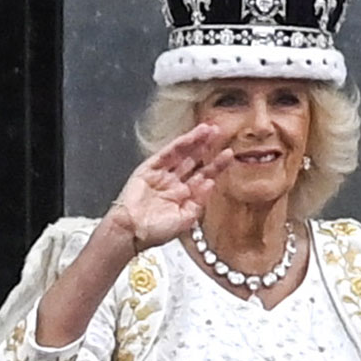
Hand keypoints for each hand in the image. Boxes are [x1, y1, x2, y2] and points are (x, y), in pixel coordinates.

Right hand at [102, 123, 231, 254]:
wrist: (131, 231)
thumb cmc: (154, 231)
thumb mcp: (185, 219)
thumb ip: (199, 201)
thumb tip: (211, 183)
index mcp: (183, 196)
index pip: (203, 176)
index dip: (216, 165)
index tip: (229, 154)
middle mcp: (173, 183)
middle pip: (193, 161)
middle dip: (206, 147)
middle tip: (219, 132)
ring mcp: (161, 175)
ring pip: (181, 154)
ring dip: (194, 141)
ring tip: (208, 129)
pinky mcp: (148, 169)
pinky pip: (166, 154)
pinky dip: (178, 144)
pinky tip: (190, 137)